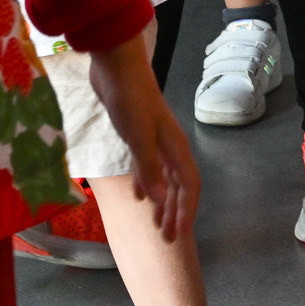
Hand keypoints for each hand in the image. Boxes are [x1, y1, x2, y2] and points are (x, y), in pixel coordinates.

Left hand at [88, 35, 198, 242]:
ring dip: (162, 201)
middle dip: (175, 213)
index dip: (185, 212)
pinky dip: (146, 183)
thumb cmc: (130, 100)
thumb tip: (163, 202)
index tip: (177, 237)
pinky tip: (138, 195)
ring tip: (155, 223)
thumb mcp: (138, 138)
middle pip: (179, 185)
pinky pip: (148, 166)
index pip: (188, 186)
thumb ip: (150, 169)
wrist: (116, 66)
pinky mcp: (138, 134)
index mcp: (175, 147)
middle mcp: (170, 145)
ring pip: (165, 177)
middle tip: (167, 239)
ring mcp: (155, 139)